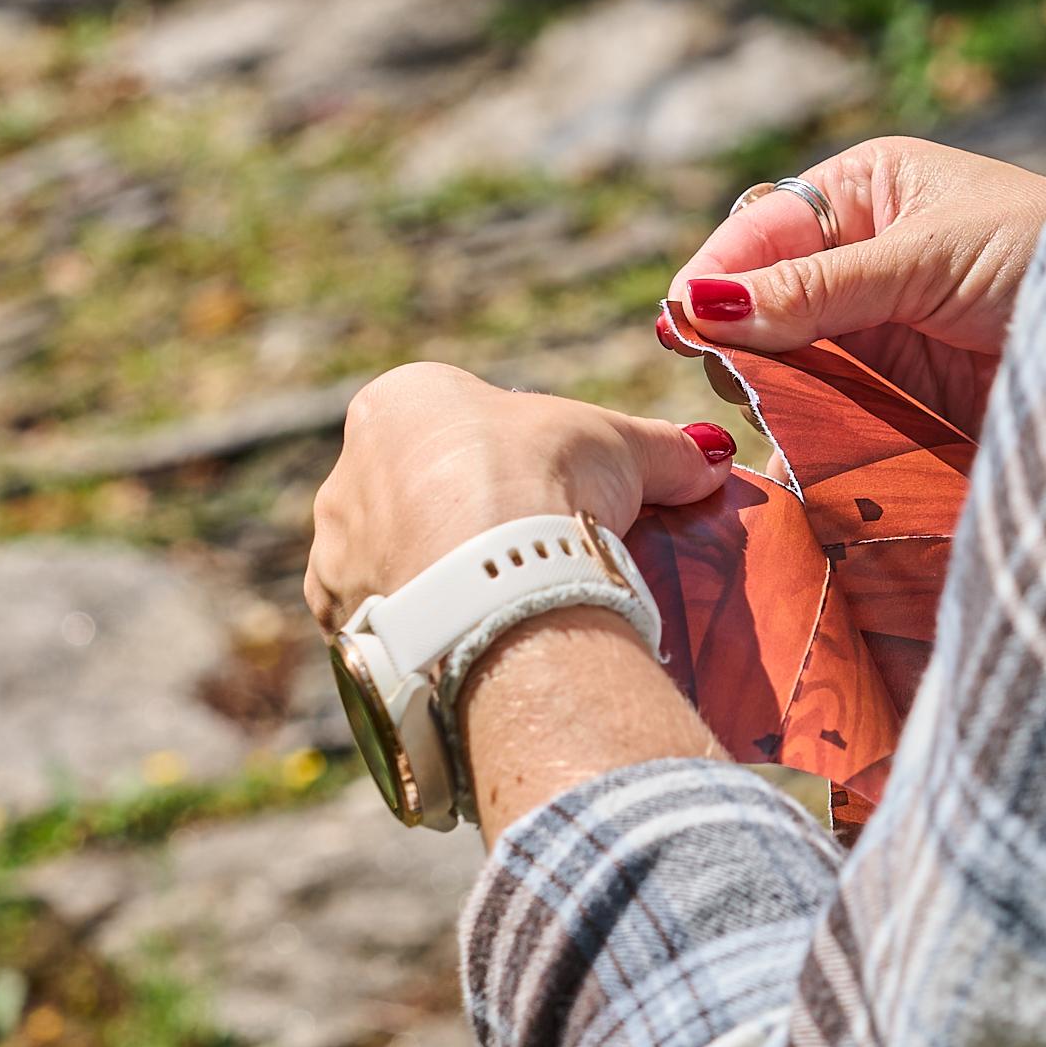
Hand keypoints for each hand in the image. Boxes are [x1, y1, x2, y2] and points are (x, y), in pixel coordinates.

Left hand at [303, 363, 736, 633]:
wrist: (492, 580)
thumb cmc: (547, 480)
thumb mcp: (621, 447)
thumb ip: (662, 450)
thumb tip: (710, 455)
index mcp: (400, 402)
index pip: (454, 427)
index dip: (509, 461)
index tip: (551, 494)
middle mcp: (350, 471)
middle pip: (416, 495)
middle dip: (464, 521)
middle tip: (528, 555)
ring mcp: (336, 552)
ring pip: (395, 562)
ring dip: (437, 580)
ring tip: (501, 609)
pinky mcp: (339, 623)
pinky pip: (384, 626)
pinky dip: (422, 634)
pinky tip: (466, 644)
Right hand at [667, 138, 1045, 435]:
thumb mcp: (925, 259)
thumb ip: (814, 289)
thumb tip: (697, 306)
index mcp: (863, 193)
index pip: (756, 233)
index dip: (716, 278)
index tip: (683, 325)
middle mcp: (857, 263)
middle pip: (756, 309)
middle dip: (738, 342)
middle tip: (739, 377)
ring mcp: (876, 340)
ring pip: (782, 374)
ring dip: (771, 399)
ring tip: (773, 418)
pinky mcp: (897, 409)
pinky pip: (824, 426)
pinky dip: (804, 445)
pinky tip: (792, 462)